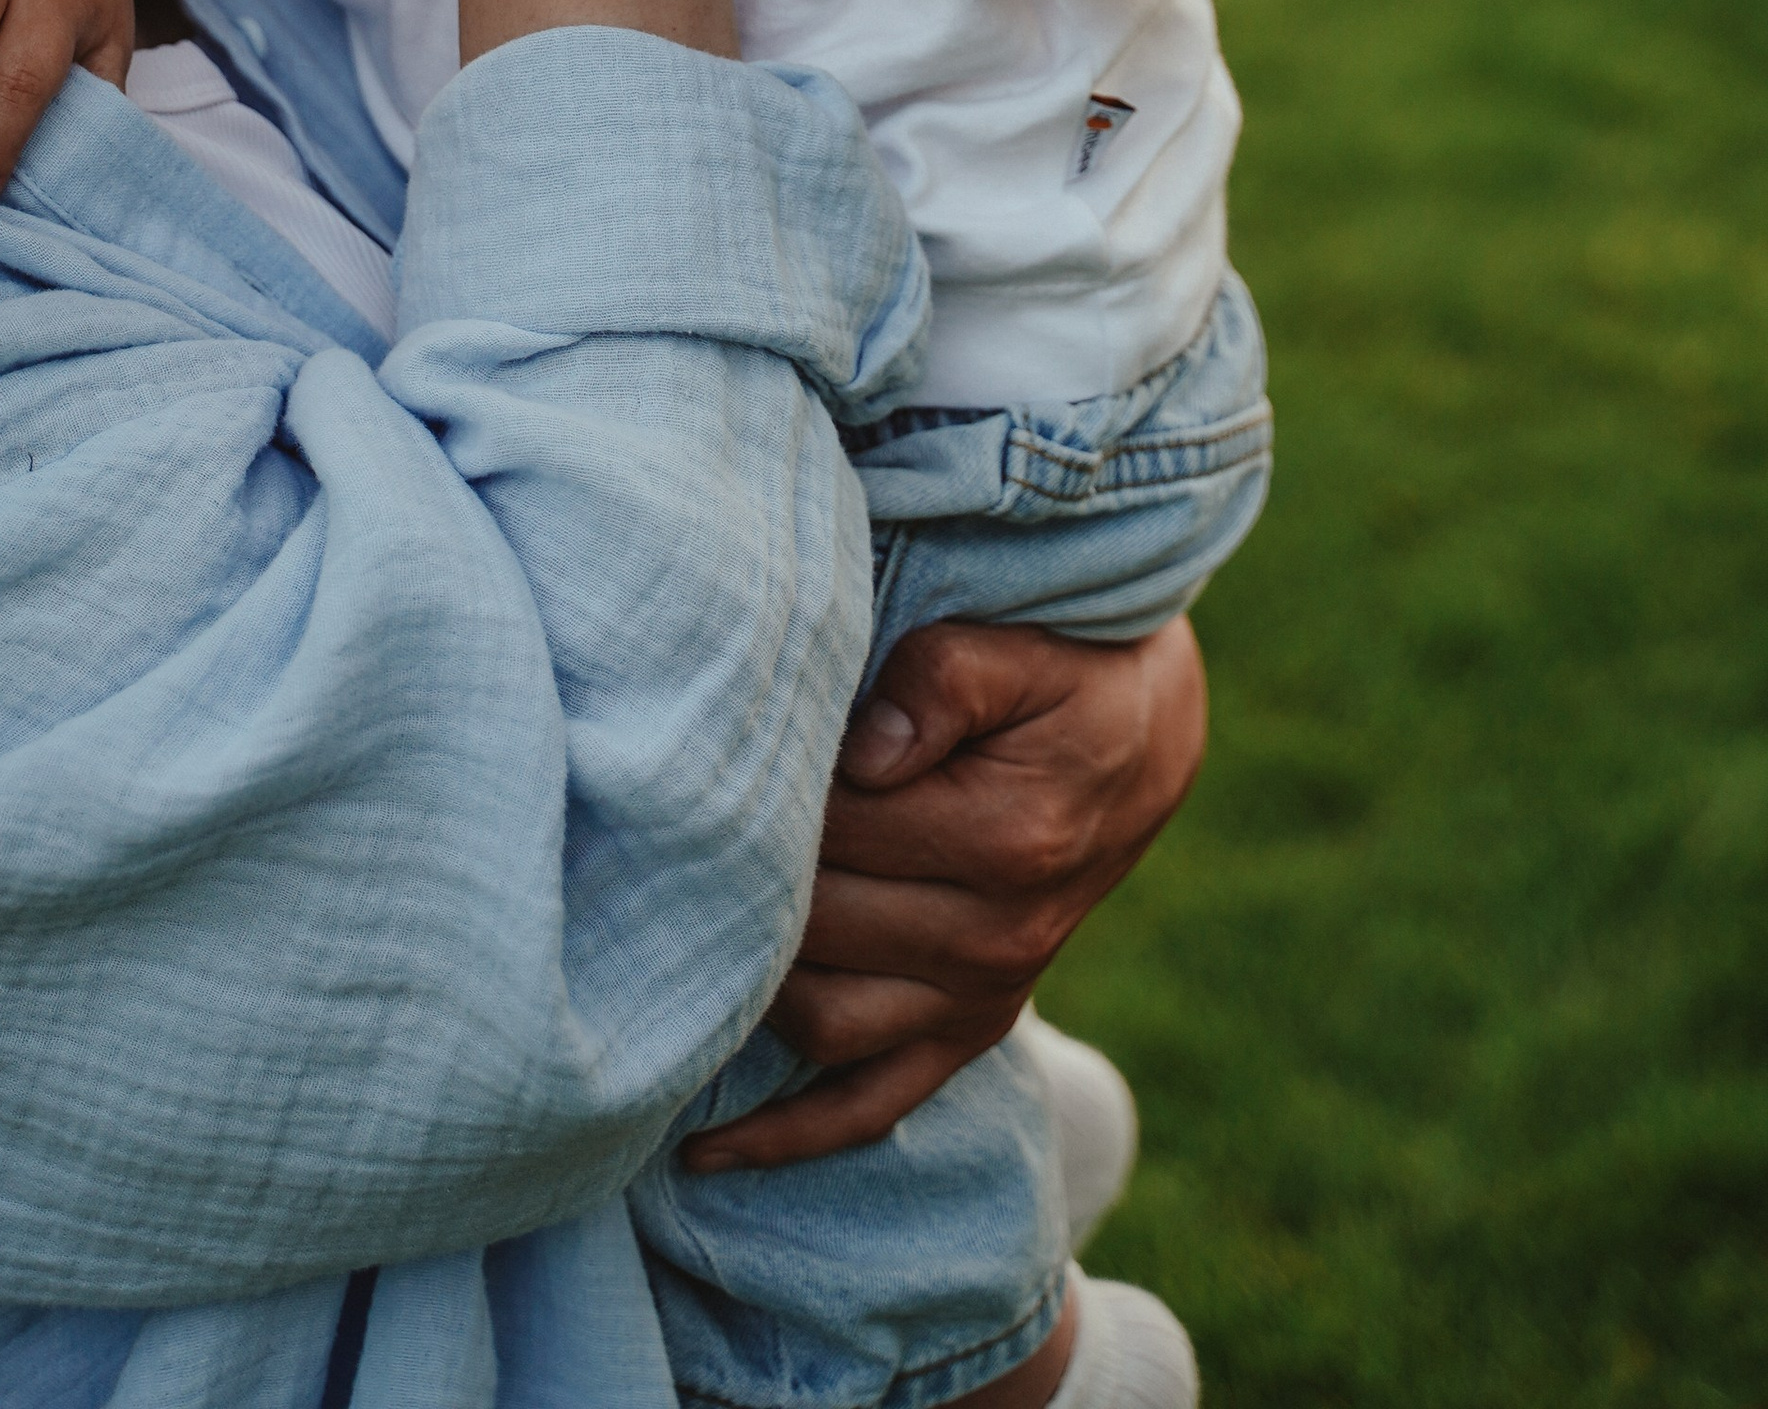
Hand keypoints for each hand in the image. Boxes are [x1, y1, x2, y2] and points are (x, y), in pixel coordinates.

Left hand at [686, 619, 1208, 1172]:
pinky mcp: (968, 1030)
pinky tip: (703, 1150)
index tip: (706, 758)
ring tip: (662, 944)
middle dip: (738, 885)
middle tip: (660, 836)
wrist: (1139, 738)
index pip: (833, 832)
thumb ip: (940, 682)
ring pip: (823, 1020)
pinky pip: (872, 1104)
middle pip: (815, 928)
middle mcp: (997, 938)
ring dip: (744, 989)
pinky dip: (788, 1138)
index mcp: (1006, 840)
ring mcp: (980, 995)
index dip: (762, 793)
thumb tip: (866, 754)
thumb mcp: (1016, 649)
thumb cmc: (1062, 674)